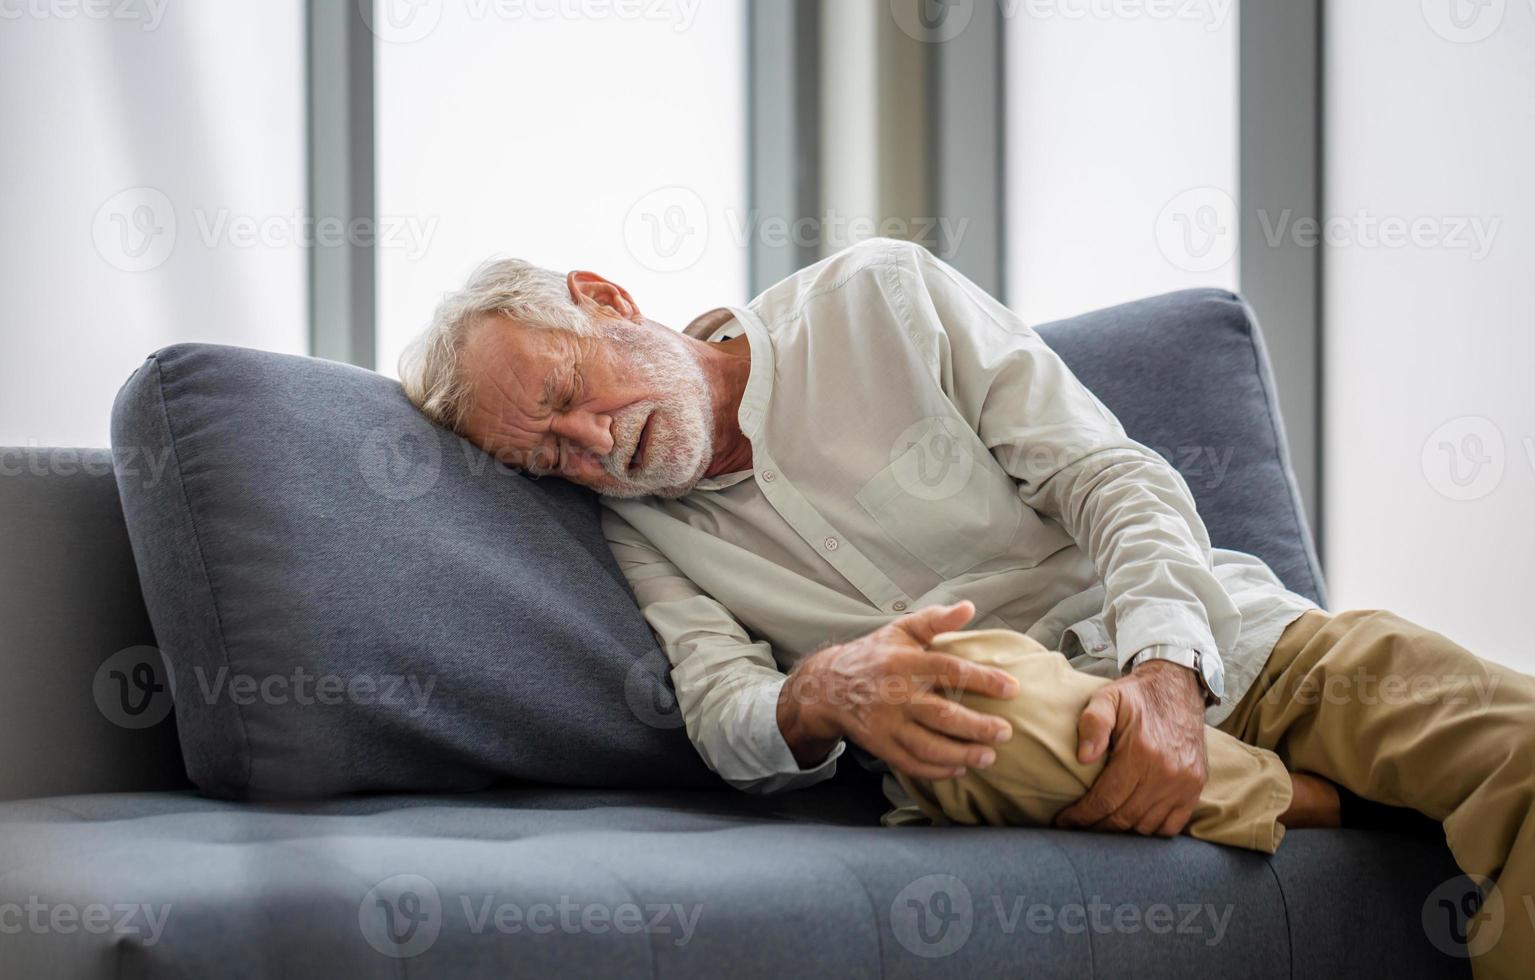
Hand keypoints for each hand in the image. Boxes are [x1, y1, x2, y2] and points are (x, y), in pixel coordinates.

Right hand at [777, 601, 1018, 779]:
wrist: (828, 686)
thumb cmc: (874, 655)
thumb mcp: (901, 630)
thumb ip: (936, 620)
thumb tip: (969, 607)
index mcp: (905, 663)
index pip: (950, 670)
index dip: (983, 679)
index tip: (1013, 688)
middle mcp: (896, 695)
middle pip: (942, 715)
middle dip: (977, 727)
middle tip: (1006, 732)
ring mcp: (887, 724)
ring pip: (928, 746)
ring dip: (961, 754)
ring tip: (989, 757)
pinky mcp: (881, 746)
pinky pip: (912, 764)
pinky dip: (937, 770)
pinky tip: (959, 769)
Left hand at [1054, 660, 1207, 837]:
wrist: (1177, 688)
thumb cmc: (1136, 696)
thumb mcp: (1107, 698)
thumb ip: (1093, 723)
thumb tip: (1083, 758)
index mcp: (1142, 753)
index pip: (1105, 800)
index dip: (1081, 816)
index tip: (1063, 822)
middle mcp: (1166, 773)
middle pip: (1124, 818)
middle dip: (1095, 827)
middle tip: (1077, 827)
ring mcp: (1184, 783)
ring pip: (1146, 827)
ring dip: (1121, 832)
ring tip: (1100, 825)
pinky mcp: (1196, 787)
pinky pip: (1171, 826)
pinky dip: (1150, 831)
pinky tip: (1131, 823)